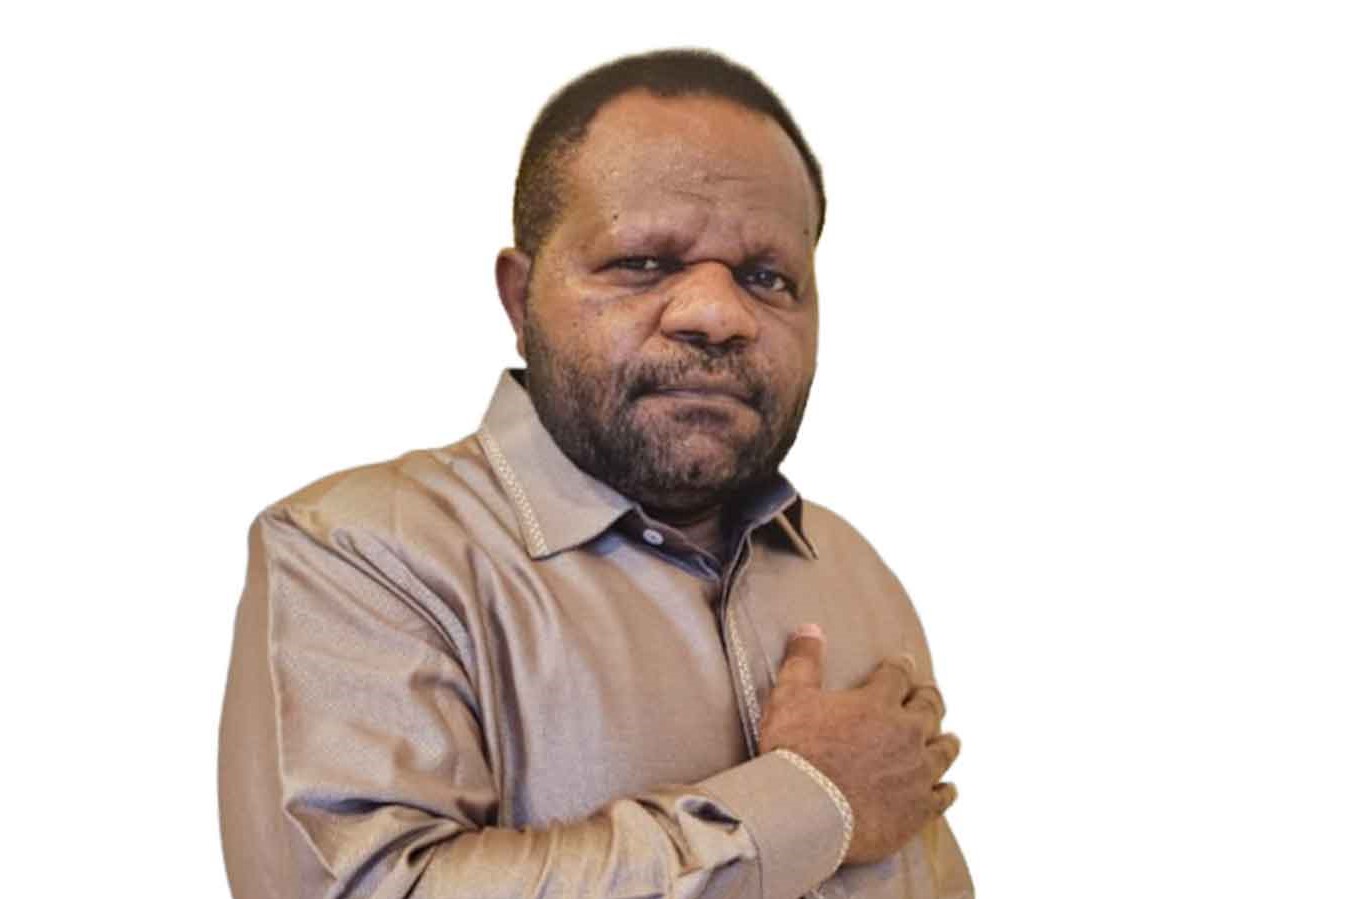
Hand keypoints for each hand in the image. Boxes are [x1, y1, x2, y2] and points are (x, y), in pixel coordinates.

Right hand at [757, 623, 960, 865]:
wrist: (806, 813)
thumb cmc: (794, 753)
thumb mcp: (789, 698)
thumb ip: (803, 661)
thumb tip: (810, 629)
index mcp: (878, 702)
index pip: (898, 674)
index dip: (900, 666)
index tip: (904, 663)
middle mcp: (907, 733)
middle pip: (930, 707)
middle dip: (929, 698)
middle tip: (930, 694)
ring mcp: (917, 772)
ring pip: (944, 750)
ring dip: (946, 741)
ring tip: (949, 738)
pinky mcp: (919, 809)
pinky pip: (943, 796)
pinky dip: (946, 789)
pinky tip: (948, 787)